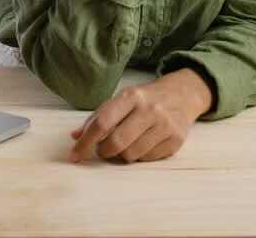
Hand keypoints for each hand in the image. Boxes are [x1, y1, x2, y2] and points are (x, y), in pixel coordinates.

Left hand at [68, 69, 212, 163]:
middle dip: (103, 151)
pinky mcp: (176, 140)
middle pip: (116, 142)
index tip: (74, 156)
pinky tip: (143, 144)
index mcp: (130, 96)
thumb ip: (97, 117)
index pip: (102, 123)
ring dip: (122, 155)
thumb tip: (75, 136)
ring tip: (126, 144)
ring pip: (131, 155)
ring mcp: (164, 125)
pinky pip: (148, 159)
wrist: (181, 95)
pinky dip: (140, 156)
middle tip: (103, 150)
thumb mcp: (120, 100)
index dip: (85, 142)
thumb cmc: (143, 100)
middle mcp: (149, 109)